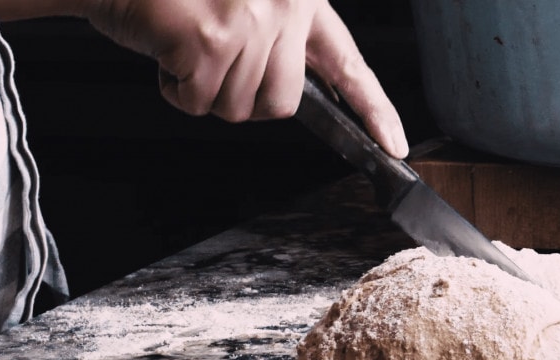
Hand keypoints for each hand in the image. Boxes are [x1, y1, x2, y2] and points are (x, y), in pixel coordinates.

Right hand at [84, 0, 408, 157]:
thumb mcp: (239, 7)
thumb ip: (275, 44)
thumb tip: (285, 99)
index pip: (346, 63)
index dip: (374, 108)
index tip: (395, 146)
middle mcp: (285, 5)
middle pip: (283, 104)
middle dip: (242, 98)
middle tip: (210, 60)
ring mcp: (251, 21)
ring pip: (240, 108)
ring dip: (202, 90)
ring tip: (183, 42)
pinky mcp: (213, 40)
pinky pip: (198, 103)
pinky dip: (173, 88)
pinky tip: (165, 47)